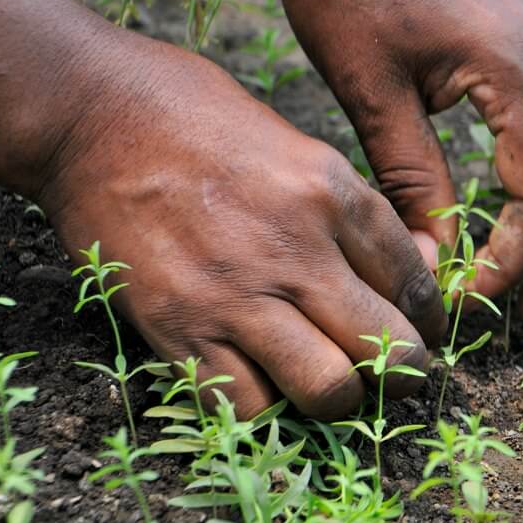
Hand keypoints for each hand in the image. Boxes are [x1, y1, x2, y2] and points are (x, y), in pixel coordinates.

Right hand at [41, 36, 446, 419]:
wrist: (93, 114)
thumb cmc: (199, 118)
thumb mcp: (299, 144)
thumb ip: (354, 210)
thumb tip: (410, 263)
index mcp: (334, 193)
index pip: (416, 282)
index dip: (430, 320)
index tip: (422, 332)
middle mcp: (297, 249)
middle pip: (389, 348)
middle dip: (407, 373)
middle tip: (397, 375)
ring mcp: (237, 295)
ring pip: (328, 391)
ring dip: (341, 399)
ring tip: (333, 386)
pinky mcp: (178, 329)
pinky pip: (246, 407)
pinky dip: (265, 407)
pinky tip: (266, 384)